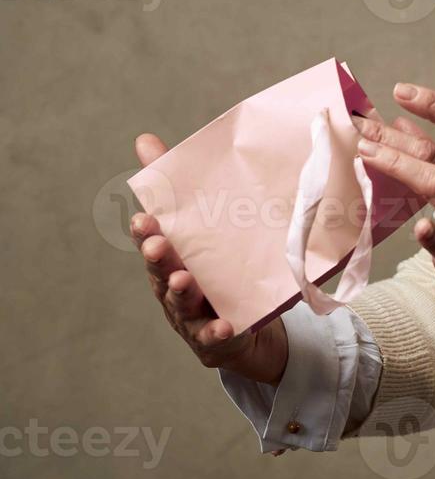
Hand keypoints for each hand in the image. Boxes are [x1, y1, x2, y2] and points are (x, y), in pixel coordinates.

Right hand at [130, 134, 288, 385]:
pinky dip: (216, 332)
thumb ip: (175, 185)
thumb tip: (143, 140)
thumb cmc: (216, 269)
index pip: (156, 240)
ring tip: (185, 282)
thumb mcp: (203, 228)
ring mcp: (193, 315)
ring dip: (182, 293)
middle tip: (158, 246)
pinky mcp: (215, 339)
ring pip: (183, 304)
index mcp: (175, 257)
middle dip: (159, 259)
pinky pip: (214, 337)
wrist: (247, 326)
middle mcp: (177, 285)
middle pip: (162, 272)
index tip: (144, 219)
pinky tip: (223, 327)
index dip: (148, 231)